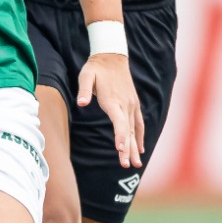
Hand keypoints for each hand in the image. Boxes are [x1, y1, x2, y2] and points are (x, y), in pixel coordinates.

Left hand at [76, 53, 144, 168]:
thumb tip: (81, 103)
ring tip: (136, 164)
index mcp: (113, 100)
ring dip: (135, 147)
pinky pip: (139, 124)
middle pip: (127, 131)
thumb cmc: (95, 68)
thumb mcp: (86, 76)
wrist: (112, 57)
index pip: (119, 122)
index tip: (120, 149)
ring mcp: (131, 105)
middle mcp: (125, 105)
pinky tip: (140, 149)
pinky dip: (140, 137)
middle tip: (126, 165)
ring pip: (134, 130)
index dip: (120, 136)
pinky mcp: (133, 105)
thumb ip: (84, 90)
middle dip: (127, 149)